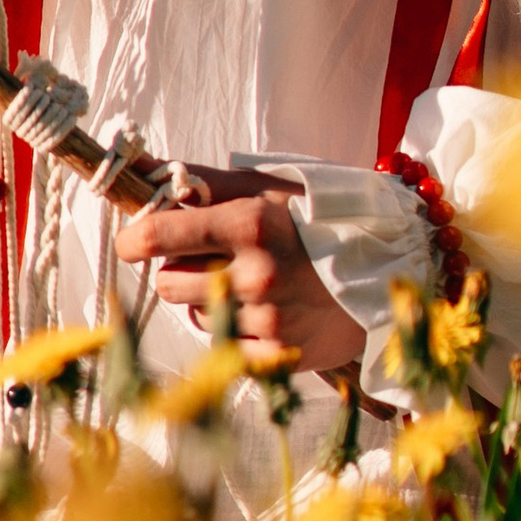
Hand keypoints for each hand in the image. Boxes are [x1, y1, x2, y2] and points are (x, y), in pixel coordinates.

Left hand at [116, 166, 366, 374]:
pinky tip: (265, 310)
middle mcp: (256, 275)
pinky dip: (234, 330)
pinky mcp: (278, 357)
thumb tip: (135, 163)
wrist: (388, 266)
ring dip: (210, 300)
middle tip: (213, 257)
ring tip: (249, 283)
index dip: (133, 240)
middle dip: (180, 269)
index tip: (133, 242)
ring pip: (196, 316)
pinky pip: (224, 346)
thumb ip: (196, 179)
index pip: (157, 238)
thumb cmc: (315, 218)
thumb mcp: (262, 185)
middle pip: (168, 283)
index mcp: (249, 224)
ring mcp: (268, 321)